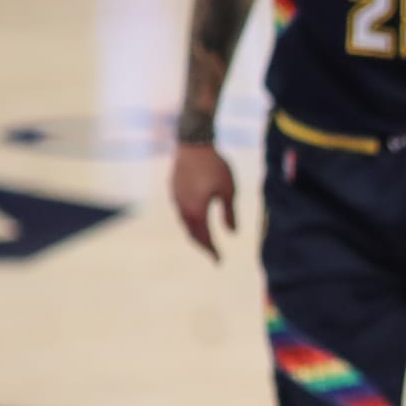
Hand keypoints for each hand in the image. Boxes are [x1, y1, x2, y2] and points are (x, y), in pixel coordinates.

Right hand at [170, 143, 237, 260]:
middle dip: (203, 246)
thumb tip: (232, 233)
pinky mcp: (173, 190)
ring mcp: (176, 199)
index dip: (212, 250)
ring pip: (185, 223)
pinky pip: (181, 212)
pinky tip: (196, 220)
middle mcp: (183, 208)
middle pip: (192, 234)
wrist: (193, 144)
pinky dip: (190, 221)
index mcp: (197, 211)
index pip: (205, 237)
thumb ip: (230, 213)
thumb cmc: (215, 166)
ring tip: (206, 241)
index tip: (219, 262)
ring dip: (195, 234)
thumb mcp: (228, 191)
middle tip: (213, 255)